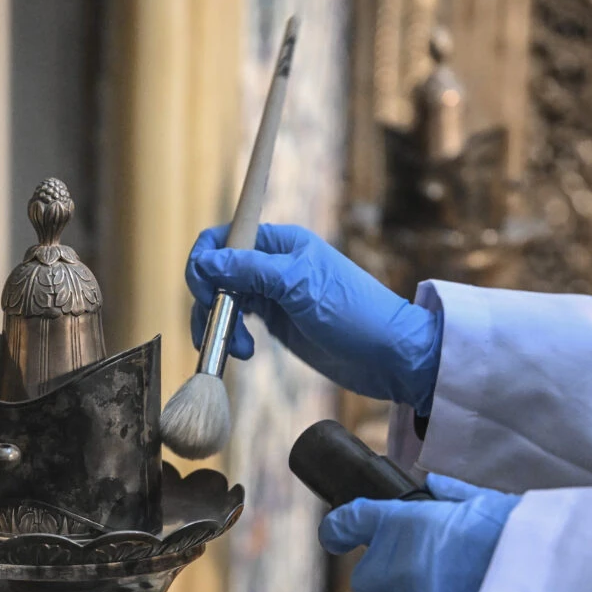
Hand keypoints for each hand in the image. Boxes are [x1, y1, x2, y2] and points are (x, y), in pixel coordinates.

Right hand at [185, 224, 441, 413]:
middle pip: (216, 271)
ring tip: (238, 350)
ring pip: (223, 300)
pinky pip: (237, 323)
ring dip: (218, 324)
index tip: (204, 294)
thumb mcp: (299, 286)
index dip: (204, 261)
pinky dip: (231, 337)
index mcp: (280, 243)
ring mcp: (272, 294)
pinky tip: (244, 353)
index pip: (224, 236)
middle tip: (219, 330)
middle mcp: (272, 264)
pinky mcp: (275, 322)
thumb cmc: (353, 312)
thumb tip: (205, 261)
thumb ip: (250, 271)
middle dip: (209, 301)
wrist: (388, 354)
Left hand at [319, 475, 519, 591]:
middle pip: (367, 582)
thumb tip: (433, 483)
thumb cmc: (522, 535)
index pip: (351, 522)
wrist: (548, 587)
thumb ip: (452, 495)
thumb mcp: (488, 502)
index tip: (333, 533)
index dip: (338, 528)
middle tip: (426, 570)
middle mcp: (398, 570)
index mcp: (404, 526)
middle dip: (386, 578)